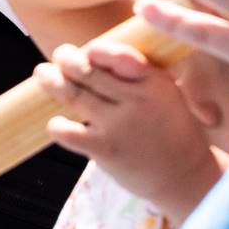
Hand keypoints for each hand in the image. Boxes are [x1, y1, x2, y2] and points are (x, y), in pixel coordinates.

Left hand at [36, 39, 221, 215]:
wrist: (186, 177)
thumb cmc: (169, 130)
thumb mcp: (165, 94)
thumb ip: (137, 75)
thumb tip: (93, 53)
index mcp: (155, 81)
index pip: (116, 54)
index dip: (95, 50)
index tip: (86, 51)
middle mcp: (137, 99)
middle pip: (88, 71)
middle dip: (66, 59)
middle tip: (60, 55)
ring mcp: (120, 125)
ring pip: (74, 94)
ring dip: (52, 81)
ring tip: (43, 73)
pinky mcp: (106, 149)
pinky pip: (69, 132)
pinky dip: (57, 126)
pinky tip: (55, 123)